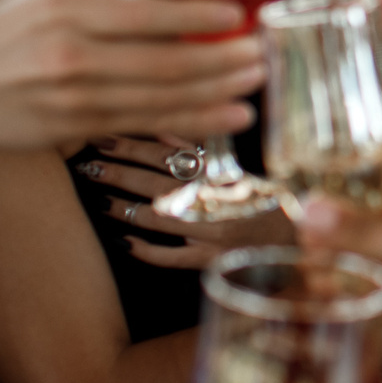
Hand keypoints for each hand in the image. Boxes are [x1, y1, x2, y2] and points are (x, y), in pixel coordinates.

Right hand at [0, 0, 262, 153]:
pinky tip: (223, 117)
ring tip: (255, 87)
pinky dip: (190, 122)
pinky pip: (144, 124)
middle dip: (221, 61)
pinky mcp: (75, 128)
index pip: (145, 14)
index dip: (198, 18)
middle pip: (162, 61)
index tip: (239, 15)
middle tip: (262, 54)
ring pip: (160, 98)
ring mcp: (74, 97)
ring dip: (215, 95)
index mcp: (68, 8)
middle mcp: (72, 54)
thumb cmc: (2, 31)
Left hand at [77, 135, 296, 267]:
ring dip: (121, 206)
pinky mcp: (207, 260)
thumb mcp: (233, 162)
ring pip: (153, 217)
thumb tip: (160, 121)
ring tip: (96, 197)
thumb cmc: (262, 197)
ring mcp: (206, 231)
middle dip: (114, 171)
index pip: (162, 151)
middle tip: (84, 164)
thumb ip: (196, 143)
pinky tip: (121, 242)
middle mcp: (209, 198)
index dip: (128, 143)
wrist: (297, 236)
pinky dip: (143, 250)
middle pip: (150, 181)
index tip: (98, 135)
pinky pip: (168, 257)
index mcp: (215, 170)